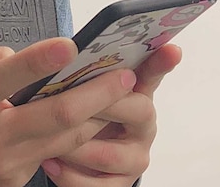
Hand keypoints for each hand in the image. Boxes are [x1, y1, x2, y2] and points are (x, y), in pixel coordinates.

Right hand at [0, 38, 138, 186]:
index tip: (70, 44)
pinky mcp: (14, 183)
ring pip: (65, 139)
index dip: (37, 62)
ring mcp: (5, 164)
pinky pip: (52, 155)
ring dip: (97, 115)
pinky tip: (92, 116)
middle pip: (54, 116)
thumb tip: (22, 57)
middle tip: (125, 75)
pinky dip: (74, 135)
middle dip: (96, 94)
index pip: (4, 79)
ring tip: (122, 91)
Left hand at [40, 44, 182, 185]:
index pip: (153, 73)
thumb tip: (68, 46)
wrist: (78, 157)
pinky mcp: (120, 184)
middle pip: (137, 110)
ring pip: (109, 154)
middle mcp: (144, 126)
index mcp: (137, 94)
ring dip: (76, 147)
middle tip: (71, 101)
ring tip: (48, 139)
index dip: (162, 62)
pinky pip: (97, 185)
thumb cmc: (82, 112)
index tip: (172, 49)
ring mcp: (135, 158)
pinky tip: (49, 162)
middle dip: (103, 105)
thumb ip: (85, 71)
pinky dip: (68, 175)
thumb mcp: (82, 88)